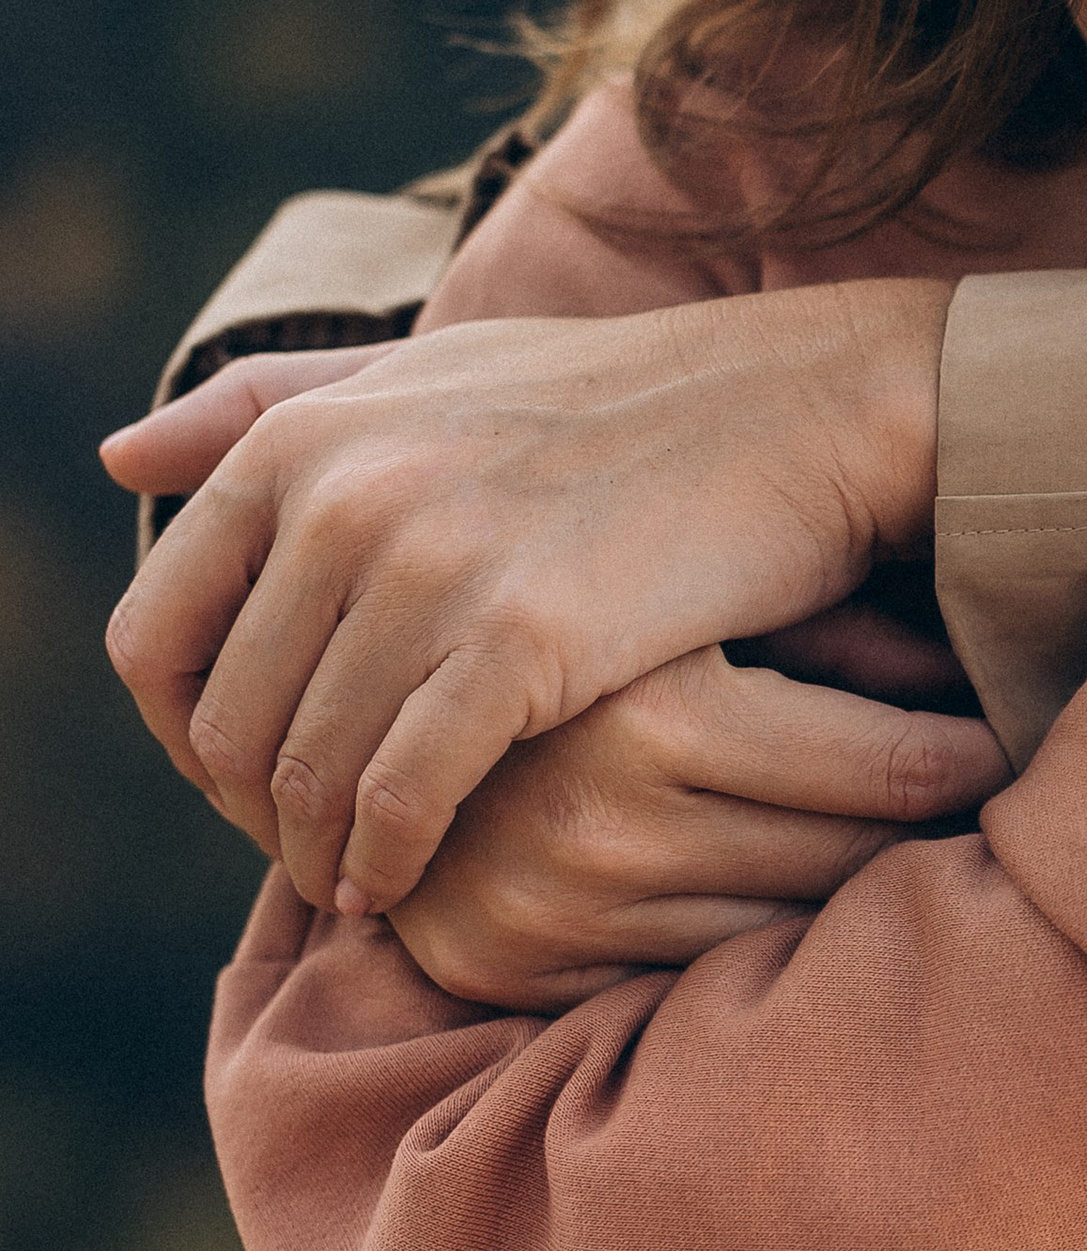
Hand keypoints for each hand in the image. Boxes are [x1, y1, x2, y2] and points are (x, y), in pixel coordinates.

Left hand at [99, 280, 952, 915]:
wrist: (806, 408)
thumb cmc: (622, 400)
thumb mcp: (427, 368)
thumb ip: (269, 406)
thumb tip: (116, 453)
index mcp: (304, 438)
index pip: (155, 633)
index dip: (181, 733)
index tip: (247, 777)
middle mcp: (342, 493)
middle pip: (224, 723)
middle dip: (252, 814)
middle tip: (308, 852)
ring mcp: (428, 563)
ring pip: (306, 775)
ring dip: (316, 856)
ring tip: (357, 883)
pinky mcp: (520, 638)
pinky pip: (401, 797)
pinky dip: (386, 861)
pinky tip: (408, 882)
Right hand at [387, 644, 1008, 1010]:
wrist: (355, 689)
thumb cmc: (577, 604)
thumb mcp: (700, 592)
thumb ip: (833, 623)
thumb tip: (979, 650)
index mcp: (660, 709)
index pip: (898, 769)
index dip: (978, 761)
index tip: (1018, 745)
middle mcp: (605, 823)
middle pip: (856, 858)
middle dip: (934, 832)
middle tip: (999, 796)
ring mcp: (561, 911)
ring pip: (789, 929)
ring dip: (859, 893)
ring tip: (917, 847)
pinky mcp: (519, 969)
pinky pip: (697, 978)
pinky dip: (760, 944)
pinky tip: (802, 896)